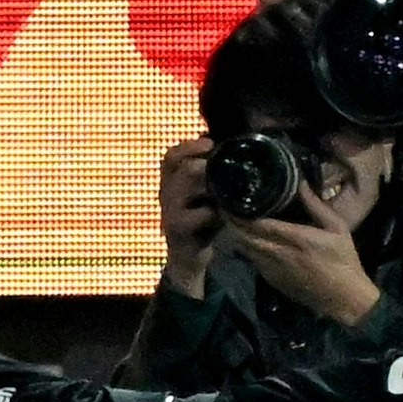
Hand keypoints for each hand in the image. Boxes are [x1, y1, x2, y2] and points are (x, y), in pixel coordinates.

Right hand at [159, 138, 221, 297]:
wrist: (189, 259)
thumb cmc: (202, 223)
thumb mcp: (206, 197)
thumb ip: (213, 178)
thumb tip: (236, 153)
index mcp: (170, 182)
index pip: (171, 157)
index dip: (188, 146)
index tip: (209, 142)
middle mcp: (166, 194)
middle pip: (181, 169)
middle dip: (203, 166)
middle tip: (222, 168)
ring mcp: (169, 212)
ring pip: (183, 188)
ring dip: (207, 185)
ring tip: (225, 189)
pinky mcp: (177, 229)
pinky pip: (197, 214)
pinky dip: (213, 212)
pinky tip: (224, 214)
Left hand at [229, 185, 381, 326]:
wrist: (343, 299)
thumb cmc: (343, 260)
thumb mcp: (338, 229)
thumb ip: (317, 206)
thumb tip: (300, 184)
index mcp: (295, 238)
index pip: (258, 224)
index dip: (241, 213)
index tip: (231, 200)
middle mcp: (278, 253)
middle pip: (244, 236)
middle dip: (232, 222)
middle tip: (226, 208)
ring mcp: (272, 269)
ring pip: (245, 249)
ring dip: (237, 235)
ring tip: (233, 221)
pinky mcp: (271, 280)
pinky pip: (252, 261)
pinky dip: (247, 249)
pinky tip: (249, 240)